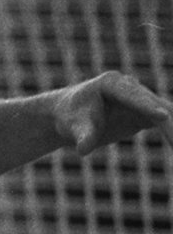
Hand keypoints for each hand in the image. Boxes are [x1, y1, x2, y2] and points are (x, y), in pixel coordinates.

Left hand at [53, 71, 172, 155]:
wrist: (70, 116)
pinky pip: (163, 122)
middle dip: (169, 123)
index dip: (148, 107)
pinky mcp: (145, 113)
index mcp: (111, 83)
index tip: (163, 117)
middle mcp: (130, 86)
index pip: (133, 96)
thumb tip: (84, 150)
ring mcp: (140, 99)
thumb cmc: (70, 117)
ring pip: (164, 113)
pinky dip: (172, 132)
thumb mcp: (72, 126)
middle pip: (155, 105)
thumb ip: (82, 135)